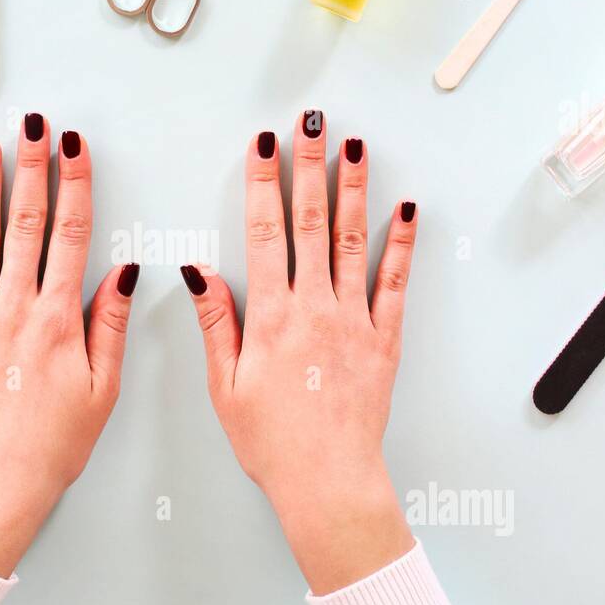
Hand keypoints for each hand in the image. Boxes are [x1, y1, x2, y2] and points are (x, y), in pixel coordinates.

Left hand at [0, 116, 138, 576]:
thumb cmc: (53, 445)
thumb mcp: (102, 391)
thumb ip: (110, 326)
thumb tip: (123, 271)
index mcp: (59, 321)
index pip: (72, 236)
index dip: (75, 185)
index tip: (75, 146)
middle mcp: (14, 310)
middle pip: (26, 224)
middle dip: (32, 168)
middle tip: (33, 124)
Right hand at [182, 111, 417, 594]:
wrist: (329, 481)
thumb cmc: (272, 443)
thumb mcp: (226, 386)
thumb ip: (217, 323)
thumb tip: (198, 272)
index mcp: (271, 317)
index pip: (263, 233)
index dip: (262, 183)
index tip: (262, 145)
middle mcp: (315, 307)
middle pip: (311, 222)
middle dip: (309, 166)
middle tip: (311, 123)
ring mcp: (355, 320)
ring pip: (354, 240)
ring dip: (354, 189)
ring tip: (355, 147)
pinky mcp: (385, 339)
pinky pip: (395, 283)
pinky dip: (402, 244)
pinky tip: (406, 211)